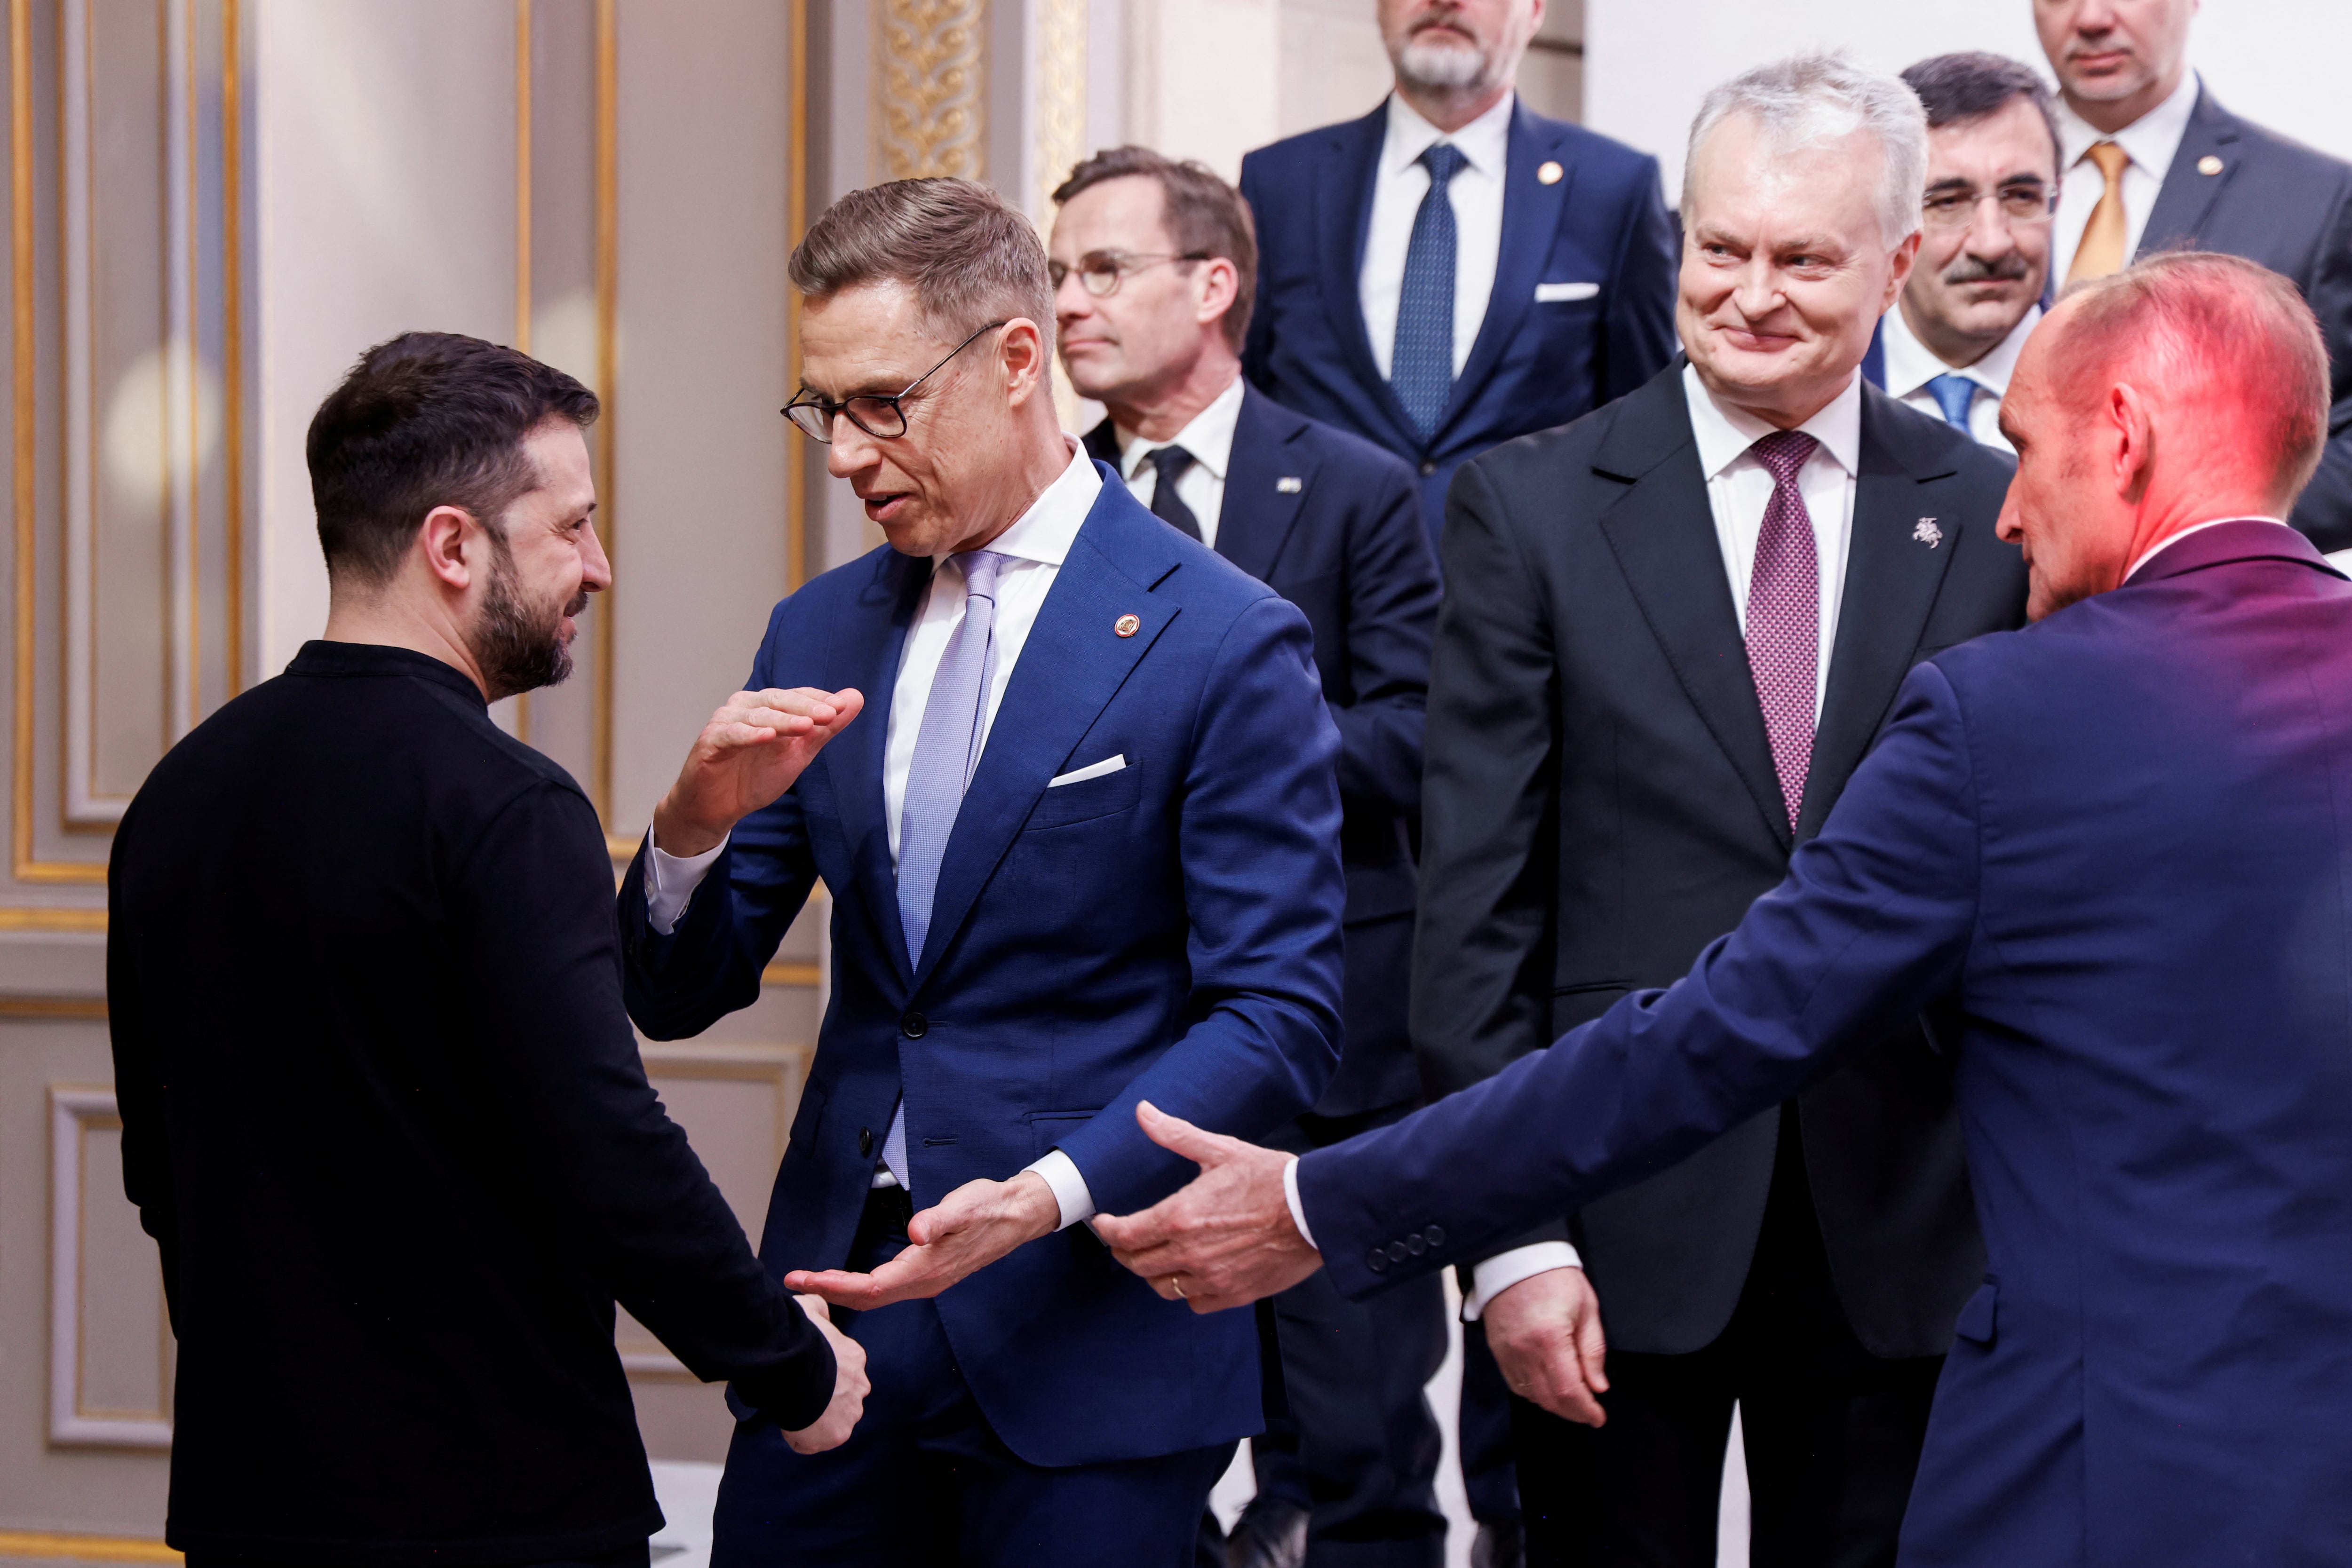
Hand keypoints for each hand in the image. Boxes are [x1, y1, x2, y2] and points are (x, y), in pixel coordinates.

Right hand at [653, 686, 865, 856]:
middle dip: (806, 707)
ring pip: (758, 715)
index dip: (819, 699)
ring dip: (783, 720)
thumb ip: (825, 728)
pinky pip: (732, 734)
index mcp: (767, 705)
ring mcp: (726, 721)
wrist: (717, 807)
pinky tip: (768, 737)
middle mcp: (746, 706)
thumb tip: (854, 698)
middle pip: (778, 700)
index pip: (797, 696)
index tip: (842, 706)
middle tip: (830, 714)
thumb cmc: (754, 775)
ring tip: (806, 726)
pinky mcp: (710, 740)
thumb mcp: (797, 753)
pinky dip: (750, 734)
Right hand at [779, 1295, 868, 1453]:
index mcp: (855, 1357)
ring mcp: (851, 1411)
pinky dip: (803, 1439)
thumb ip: (817, 1306)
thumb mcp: (810, 1308)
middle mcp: (860, 1385)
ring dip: (816, 1420)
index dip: (823, 1377)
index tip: (807, 1376)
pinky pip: (817, 1442)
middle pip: (843, 1398)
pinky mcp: (838, 1434)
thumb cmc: (799, 1337)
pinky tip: (790, 1426)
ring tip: (794, 1410)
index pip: (844, 1372)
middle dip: (825, 1400)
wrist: (794, 1365)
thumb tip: (816, 1298)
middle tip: (799, 1395)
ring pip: (834, 1422)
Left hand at [784, 1172, 1060, 1309]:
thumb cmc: (989, 1208)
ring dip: (840, 1291)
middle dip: (827, 1292)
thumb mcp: (965, 1206)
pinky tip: (844, 1279)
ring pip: (874, 1296)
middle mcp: (923, 1282)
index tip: (804, 1279)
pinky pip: (883, 1289)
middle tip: (794, 1283)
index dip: (834, 1285)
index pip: (870, 1287)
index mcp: (926, 1269)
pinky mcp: (926, 1273)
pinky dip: (857, 1287)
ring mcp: (925, 1281)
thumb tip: (916, 1231)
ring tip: (810, 1282)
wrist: (1015, 1215)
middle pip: (866, 1298)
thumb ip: (939, 1220)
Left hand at [1093, 1102, 1320, 1312]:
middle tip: (1127, 1240)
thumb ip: (1176, 1135)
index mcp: (1180, 1216)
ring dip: (1155, 1272)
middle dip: (1126, 1251)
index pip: (1125, 1235)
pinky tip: (1192, 1274)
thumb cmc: (1270, 1177)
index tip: (1104, 1224)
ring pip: (1163, 1287)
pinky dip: (1187, 1291)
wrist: (1314, 1210)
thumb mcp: (1220, 1150)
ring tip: (1158, 1257)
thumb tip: (1143, 1112)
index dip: (1108, 1230)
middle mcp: (1190, 1253)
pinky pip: (1194, 1302)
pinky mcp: (1233, 1294)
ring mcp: (1212, 1278)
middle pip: (1138, 1265)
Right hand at [1484, 1265, 1609, 1426]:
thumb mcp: (1586, 1309)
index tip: (1598, 1417)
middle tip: (1589, 1413)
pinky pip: (1514, 1383)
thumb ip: (1592, 1351)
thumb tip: (1598, 1386)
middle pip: (1549, 1398)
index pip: (1568, 1390)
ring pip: (1530, 1394)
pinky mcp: (1496, 1349)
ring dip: (1553, 1404)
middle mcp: (1524, 1350)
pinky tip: (1547, 1389)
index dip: (1585, 1410)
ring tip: (1571, 1402)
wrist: (1517, 1257)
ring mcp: (1506, 1352)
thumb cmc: (1555, 1278)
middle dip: (1572, 1411)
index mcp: (1550, 1339)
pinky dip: (1533, 1392)